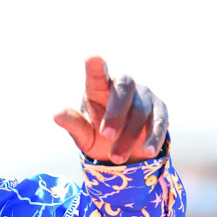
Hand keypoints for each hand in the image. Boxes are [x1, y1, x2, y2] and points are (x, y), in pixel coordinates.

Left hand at [53, 56, 167, 164]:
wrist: (126, 151)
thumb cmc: (98, 136)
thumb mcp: (83, 135)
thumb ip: (73, 124)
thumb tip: (56, 115)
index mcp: (98, 88)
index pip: (97, 75)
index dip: (95, 66)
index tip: (92, 58)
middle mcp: (123, 87)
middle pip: (123, 90)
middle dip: (116, 113)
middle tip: (106, 135)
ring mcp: (144, 96)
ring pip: (140, 112)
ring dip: (129, 136)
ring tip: (116, 158)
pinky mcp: (160, 110)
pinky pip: (159, 122)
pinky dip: (153, 137)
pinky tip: (147, 152)